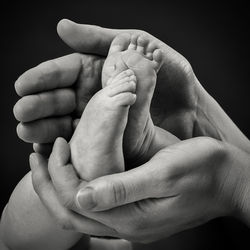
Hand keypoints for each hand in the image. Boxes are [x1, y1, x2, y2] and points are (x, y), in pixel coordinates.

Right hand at [14, 19, 198, 152]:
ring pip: (64, 123)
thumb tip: (61, 27)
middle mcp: (94, 95)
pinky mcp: (108, 139)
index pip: (62, 73)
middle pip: (59, 100)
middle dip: (39, 107)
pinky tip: (47, 150)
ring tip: (28, 133)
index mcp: (97, 71)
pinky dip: (63, 147)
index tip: (23, 86)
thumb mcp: (138, 45)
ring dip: (44, 129)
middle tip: (22, 114)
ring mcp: (99, 119)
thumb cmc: (169, 75)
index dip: (42, 79)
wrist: (190, 109)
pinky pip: (81, 143)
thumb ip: (101, 40)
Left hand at [30, 137, 249, 241]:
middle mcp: (126, 224)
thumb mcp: (164, 174)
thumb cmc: (202, 170)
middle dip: (48, 183)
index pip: (76, 202)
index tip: (56, 144)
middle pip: (71, 212)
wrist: (228, 179)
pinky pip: (97, 204)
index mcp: (131, 218)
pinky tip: (75, 170)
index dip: (59, 174)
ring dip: (60, 185)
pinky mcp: (136, 209)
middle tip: (37, 155)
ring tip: (47, 160)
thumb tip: (81, 195)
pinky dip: (79, 187)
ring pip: (81, 210)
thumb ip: (123, 189)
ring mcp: (131, 219)